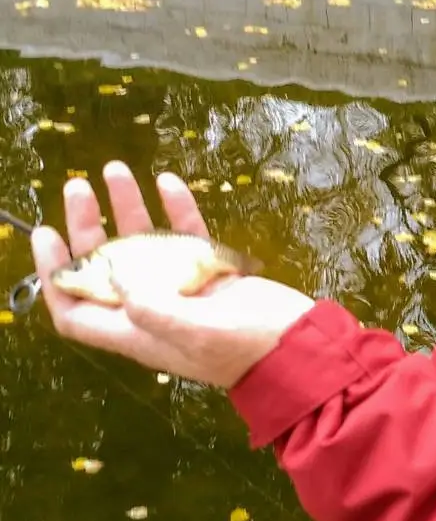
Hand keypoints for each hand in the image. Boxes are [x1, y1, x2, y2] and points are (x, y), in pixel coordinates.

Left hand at [32, 163, 315, 389]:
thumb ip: (156, 312)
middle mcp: (152, 310)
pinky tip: (168, 181)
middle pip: (104, 266)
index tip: (46, 235)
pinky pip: (186, 236)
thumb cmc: (252, 349)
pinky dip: (175, 209)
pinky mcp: (214, 273)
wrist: (305, 349)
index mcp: (138, 333)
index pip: (76, 310)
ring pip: (142, 244)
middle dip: (86, 228)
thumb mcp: (201, 335)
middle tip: (78, 187)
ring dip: (126, 208)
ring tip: (114, 170)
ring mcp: (183, 289)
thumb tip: (119, 280)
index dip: (53, 276)